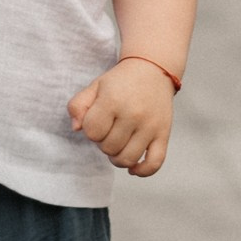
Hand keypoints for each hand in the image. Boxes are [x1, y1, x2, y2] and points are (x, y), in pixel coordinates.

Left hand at [68, 56, 175, 178]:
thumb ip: (77, 106)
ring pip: (127, 159)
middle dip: (103, 142)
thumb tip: (76, 129)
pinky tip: (133, 168)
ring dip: (117, 157)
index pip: (92, 133)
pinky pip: (154, 163)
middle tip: (109, 129)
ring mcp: (150, 125)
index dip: (90, 130)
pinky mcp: (164, 134)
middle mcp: (133, 114)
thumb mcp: (95, 86)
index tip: (97, 120)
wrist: (153, 70)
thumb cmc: (120, 82)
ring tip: (118, 144)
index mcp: (113, 101)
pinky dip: (142, 171)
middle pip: (108, 148)